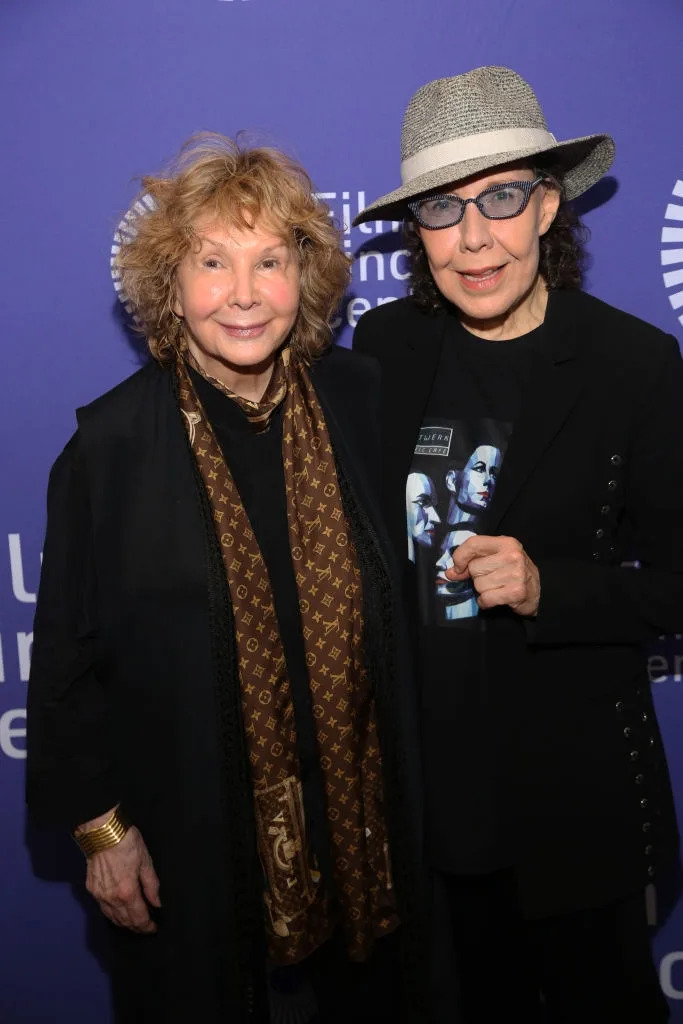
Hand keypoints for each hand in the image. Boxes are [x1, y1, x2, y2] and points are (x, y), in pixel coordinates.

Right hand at [79, 810, 160, 933]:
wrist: (102, 832)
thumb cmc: (127, 843)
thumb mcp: (146, 861)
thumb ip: (151, 885)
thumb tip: (157, 903)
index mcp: (127, 893)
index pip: (139, 918)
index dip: (147, 926)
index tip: (154, 928)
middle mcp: (111, 899)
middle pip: (125, 922)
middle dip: (137, 927)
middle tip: (146, 927)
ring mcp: (99, 895)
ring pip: (112, 918)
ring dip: (124, 923)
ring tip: (134, 923)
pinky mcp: (91, 889)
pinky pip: (103, 909)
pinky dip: (112, 915)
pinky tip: (118, 912)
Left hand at [445, 534, 539, 616]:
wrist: (540, 592)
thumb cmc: (514, 572)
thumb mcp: (497, 559)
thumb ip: (472, 562)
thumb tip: (451, 573)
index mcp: (506, 542)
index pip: (473, 544)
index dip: (460, 557)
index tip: (458, 568)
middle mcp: (512, 555)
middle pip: (474, 568)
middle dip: (478, 577)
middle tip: (493, 579)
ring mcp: (516, 574)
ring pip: (478, 585)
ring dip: (483, 591)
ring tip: (498, 588)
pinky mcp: (516, 592)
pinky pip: (486, 598)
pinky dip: (486, 602)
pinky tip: (496, 598)